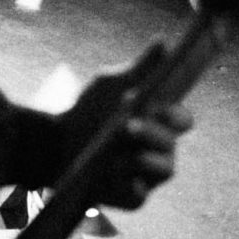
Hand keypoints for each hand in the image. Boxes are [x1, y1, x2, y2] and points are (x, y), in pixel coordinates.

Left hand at [57, 44, 192, 210]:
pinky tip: (119, 179)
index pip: (182, 120)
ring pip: (163, 171)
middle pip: (172, 145)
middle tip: (129, 126)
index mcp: (159, 121)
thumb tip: (164, 41)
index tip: (161, 108)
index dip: (177, 115)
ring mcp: (148, 175)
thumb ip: (139, 67)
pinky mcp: (133, 197)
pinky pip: (140, 195)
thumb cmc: (89, 111)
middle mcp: (159, 149)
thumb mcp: (111, 85)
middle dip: (155, 135)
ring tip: (121, 154)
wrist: (56, 143)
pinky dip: (131, 187)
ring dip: (145, 160)